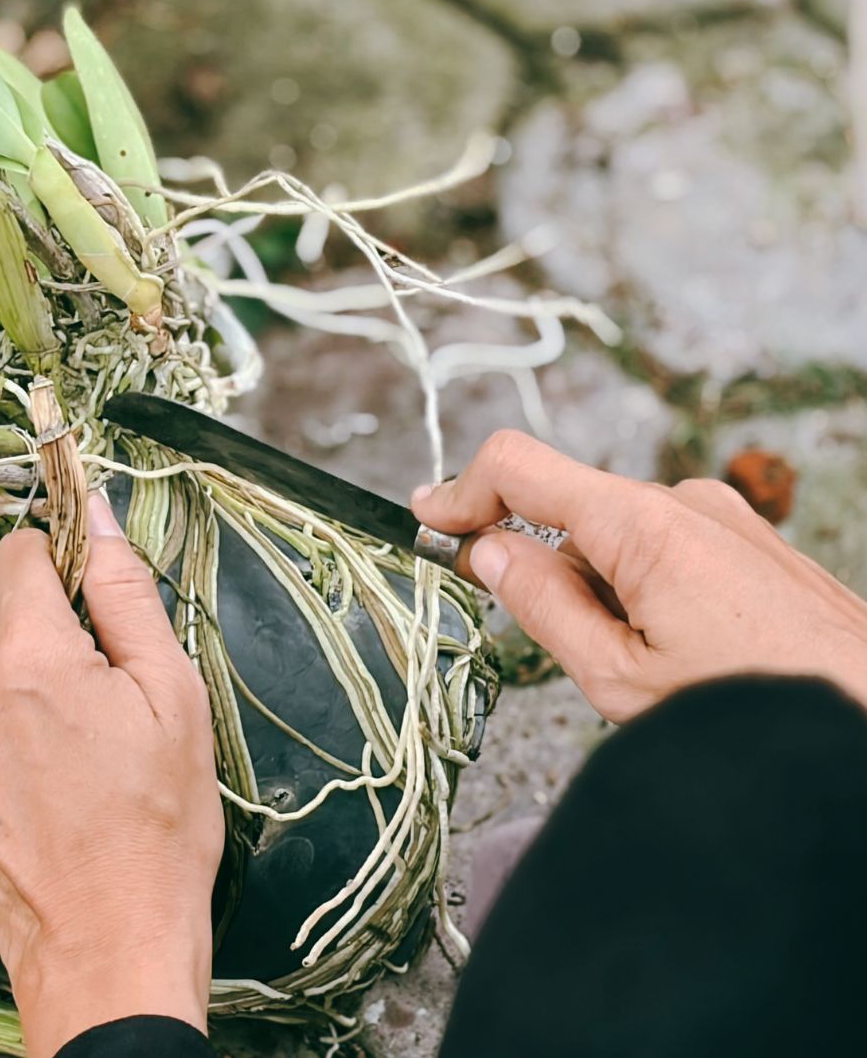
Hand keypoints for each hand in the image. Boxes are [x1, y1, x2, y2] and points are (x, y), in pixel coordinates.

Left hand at [0, 495, 222, 1055]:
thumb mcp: (175, 696)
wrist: (108, 937)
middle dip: (20, 627)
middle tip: (60, 690)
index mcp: (36, 652)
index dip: (53, 571)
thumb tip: (96, 510)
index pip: (19, 555)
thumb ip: (126, 593)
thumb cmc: (156, 823)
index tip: (72, 609)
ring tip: (7, 731)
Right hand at [411, 430, 866, 720]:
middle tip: (545, 640)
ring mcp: (724, 517)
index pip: (518, 467)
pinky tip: (675, 654)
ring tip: (642, 668)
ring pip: (616, 535)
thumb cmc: (754, 714)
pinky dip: (639, 587)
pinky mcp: (749, 540)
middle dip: (540, 567)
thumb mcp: (619, 678)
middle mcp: (684, 501)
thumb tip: (489, 552)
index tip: (426, 522)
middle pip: (567, 508)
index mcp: (643, 525)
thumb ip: (542, 606)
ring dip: (596, 588)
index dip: (459, 491)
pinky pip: (664, 546)